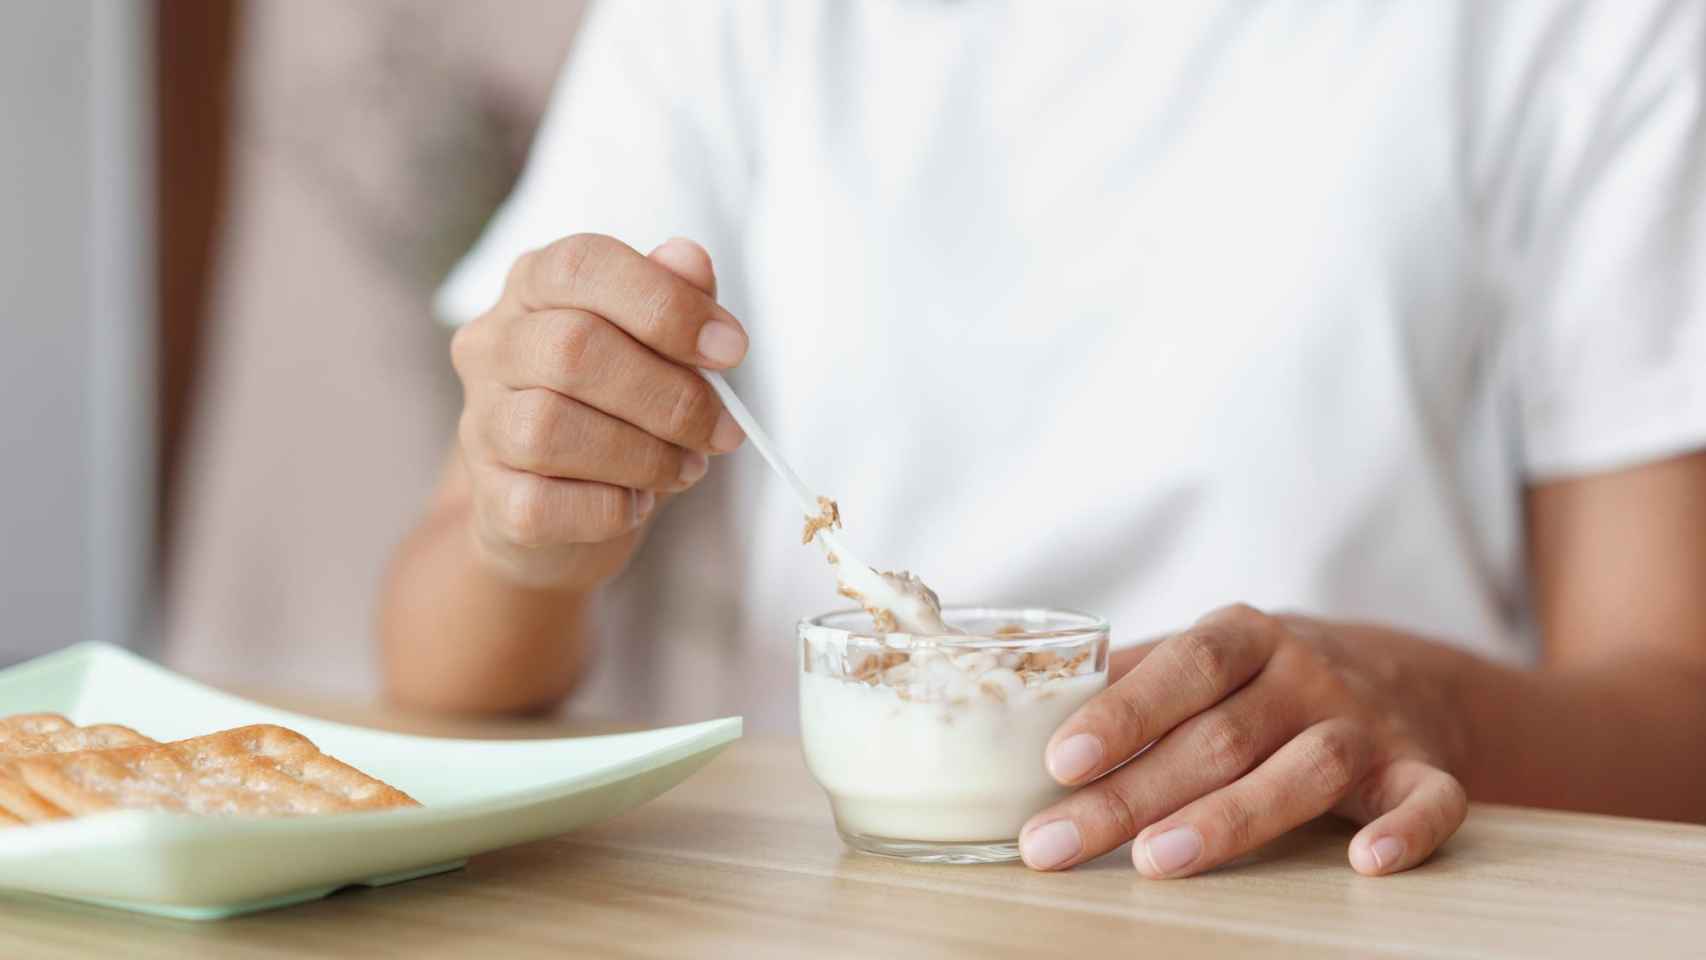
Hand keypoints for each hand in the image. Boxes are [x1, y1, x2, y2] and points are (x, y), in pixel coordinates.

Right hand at [449, 234, 745, 587]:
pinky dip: (609, 508)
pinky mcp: (488, 499)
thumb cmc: (618, 413)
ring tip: (685, 467)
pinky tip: (636, 503)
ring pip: (548, 427)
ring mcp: (480, 423)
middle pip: (571, 347)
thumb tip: (689, 259)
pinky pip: (540, 503)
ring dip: (642, 455)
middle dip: (669, 395)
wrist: (558, 512)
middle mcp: (494, 346)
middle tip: (721, 431)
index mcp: (535, 287)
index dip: (665, 304)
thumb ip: (674, 301)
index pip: (582, 266)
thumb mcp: (659, 349)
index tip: (731, 350)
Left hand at [1019, 604, 1471, 877]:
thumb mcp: (1197, 660)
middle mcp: (1306, 674)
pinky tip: (1365, 863)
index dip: (1120, 715)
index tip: (1058, 762)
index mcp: (1242, 636)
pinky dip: (1407, 830)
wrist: (1400, 674)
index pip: (1178, 669)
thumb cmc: (1258, 679)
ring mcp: (1366, 724)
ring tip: (1157, 860)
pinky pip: (1429, 800)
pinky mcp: (1422, 771)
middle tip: (1057, 844)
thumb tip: (1019, 698)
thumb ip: (1123, 678)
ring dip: (1232, 817)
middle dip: (1130, 796)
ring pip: (1305, 769)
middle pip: (1218, 736)